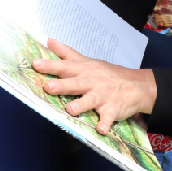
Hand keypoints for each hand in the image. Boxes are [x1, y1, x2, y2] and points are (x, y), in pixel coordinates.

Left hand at [33, 38, 157, 134]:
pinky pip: (109, 117)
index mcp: (84, 70)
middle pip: (75, 83)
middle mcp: (92, 81)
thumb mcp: (87, 61)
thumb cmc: (106, 73)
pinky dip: (106, 123)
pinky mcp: (113, 108)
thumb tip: (49, 41)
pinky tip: (101, 129)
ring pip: (91, 99)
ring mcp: (103, 95)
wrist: (136, 84)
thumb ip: (66, 53)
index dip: (51, 65)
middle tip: (47, 87)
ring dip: (81, 104)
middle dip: (62, 85)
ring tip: (70, 109)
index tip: (35, 64)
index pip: (65, 66)